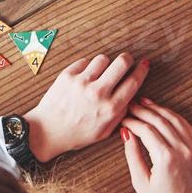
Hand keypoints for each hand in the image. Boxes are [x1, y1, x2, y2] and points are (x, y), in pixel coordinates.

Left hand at [25, 52, 149, 162]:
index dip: (141, 70)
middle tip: (126, 60)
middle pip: (121, 62)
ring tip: (101, 73)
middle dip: (127, 59)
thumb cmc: (77, 133)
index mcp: (110, 109)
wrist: (47, 131)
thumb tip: (132, 96)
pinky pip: (84, 61)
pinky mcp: (67, 75)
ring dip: (105, 64)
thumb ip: (121, 114)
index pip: (133, 82)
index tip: (144, 64)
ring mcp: (81, 82)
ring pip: (103, 59)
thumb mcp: (105, 131)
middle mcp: (98, 93)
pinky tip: (84, 77)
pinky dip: (86, 67)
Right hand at [121, 97, 191, 192]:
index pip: (146, 129)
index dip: (132, 121)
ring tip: (146, 104)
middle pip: (161, 120)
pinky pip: (188, 128)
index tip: (123, 118)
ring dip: (160, 110)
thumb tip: (126, 133)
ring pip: (176, 120)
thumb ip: (133, 155)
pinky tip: (165, 114)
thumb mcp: (140, 183)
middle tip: (130, 106)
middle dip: (144, 110)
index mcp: (166, 159)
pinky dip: (175, 118)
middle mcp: (183, 151)